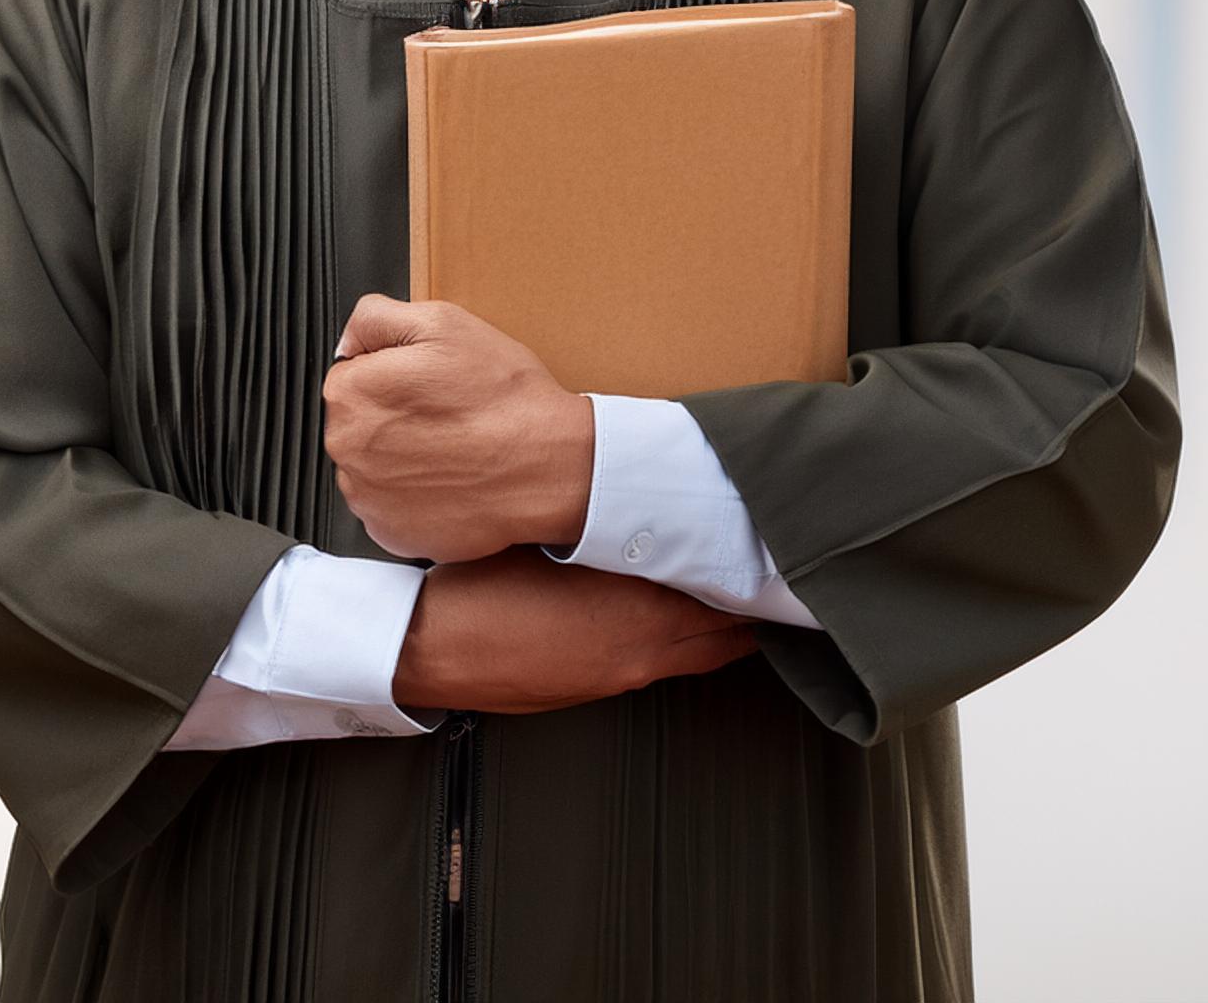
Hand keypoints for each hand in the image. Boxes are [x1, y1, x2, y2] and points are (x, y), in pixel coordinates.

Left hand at [321, 295, 593, 563]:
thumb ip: (376, 318)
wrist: (545, 466)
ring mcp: (366, 497)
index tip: (425, 382)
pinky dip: (413, 496)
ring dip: (400, 458)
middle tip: (444, 413)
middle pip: (357, 422)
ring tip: (451, 448)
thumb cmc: (502, 398)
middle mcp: (347, 449)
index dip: (393, 373)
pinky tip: (448, 479)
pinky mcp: (390, 533)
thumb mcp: (443, 323)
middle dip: (392, 415)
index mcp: (352, 392)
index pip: (352, 374)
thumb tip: (350, 339)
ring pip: (372, 466)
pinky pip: (389, 506)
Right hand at [392, 547, 760, 714]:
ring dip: (716, 629)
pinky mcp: (591, 689)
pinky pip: (655, 665)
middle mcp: (641, 653)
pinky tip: (666, 618)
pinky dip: (676, 642)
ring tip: (734, 596)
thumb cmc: (484, 586)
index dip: (748, 575)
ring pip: (693, 655)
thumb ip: (609, 536)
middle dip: (748, 612)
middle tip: (774, 581)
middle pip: (723, 639)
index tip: (769, 552)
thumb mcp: (552, 544)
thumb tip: (645, 517)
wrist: (434, 649)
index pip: (720, 600)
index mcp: (637, 615)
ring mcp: (617, 677)